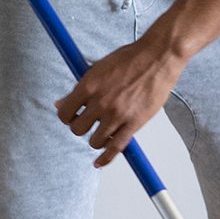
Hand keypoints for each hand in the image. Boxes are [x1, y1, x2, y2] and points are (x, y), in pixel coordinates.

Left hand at [55, 38, 186, 167]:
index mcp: (89, 85)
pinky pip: (116, 147)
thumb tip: (60, 103)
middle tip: (89, 123)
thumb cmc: (131, 58)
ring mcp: (117, 114)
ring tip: (102, 133)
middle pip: (77, 129)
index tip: (73, 116)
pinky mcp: (134, 122)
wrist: (159, 56)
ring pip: (95, 141)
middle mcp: (100, 101)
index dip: (67, 117)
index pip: (65, 113)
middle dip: (81, 127)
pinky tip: (100, 162)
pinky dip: (106, 158)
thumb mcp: (99, 67)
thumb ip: (80, 87)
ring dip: (96, 140)